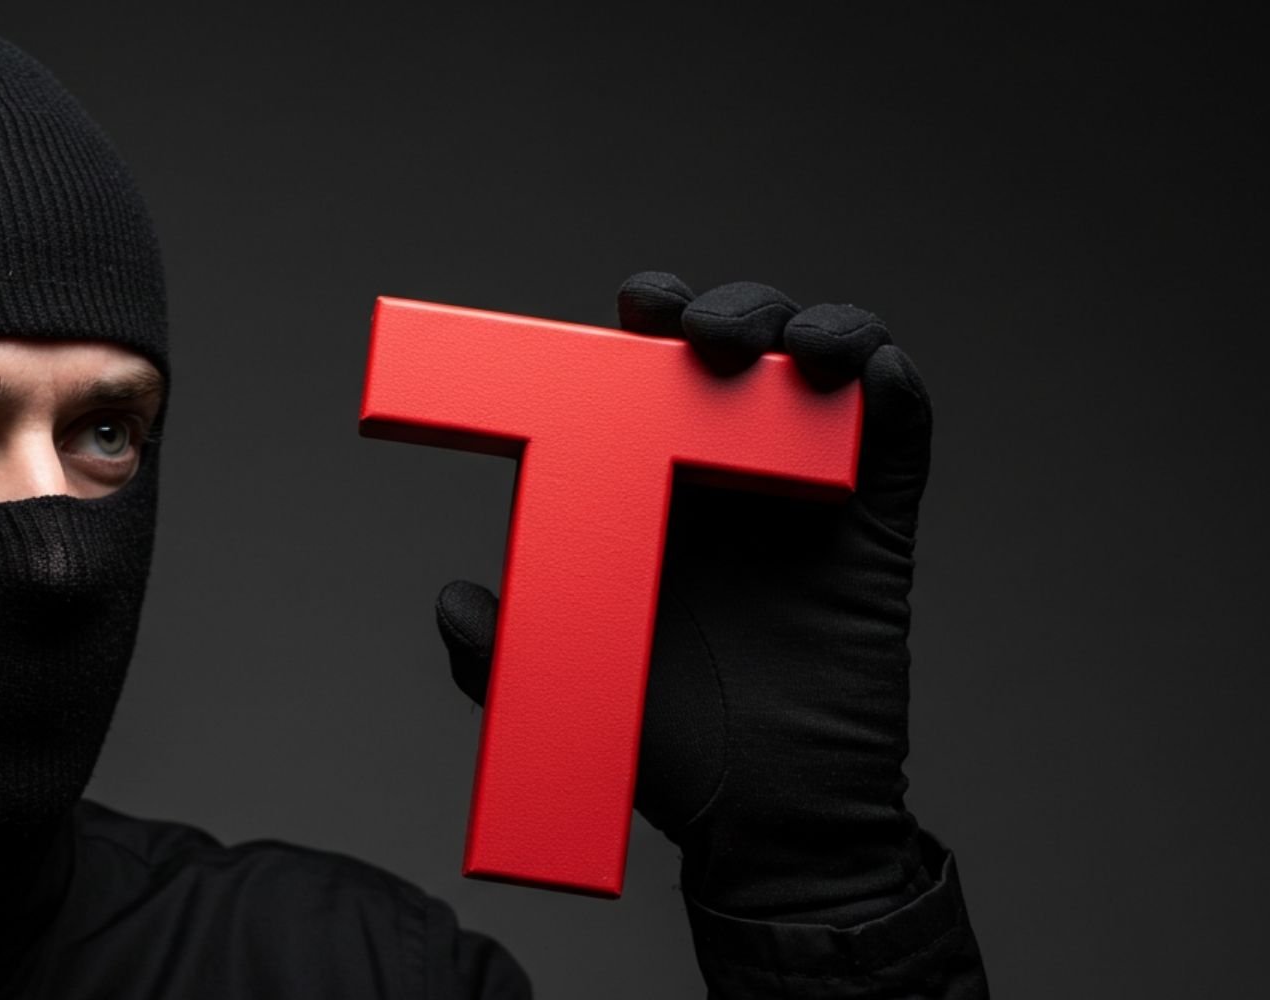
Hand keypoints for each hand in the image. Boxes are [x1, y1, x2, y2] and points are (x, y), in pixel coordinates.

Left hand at [436, 272, 935, 923]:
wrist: (763, 822)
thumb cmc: (665, 752)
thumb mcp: (563, 691)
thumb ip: (499, 652)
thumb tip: (451, 602)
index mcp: (651, 483)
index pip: (652, 369)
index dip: (652, 318)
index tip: (635, 304)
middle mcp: (731, 471)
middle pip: (744, 346)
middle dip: (732, 308)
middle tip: (705, 333)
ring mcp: (810, 493)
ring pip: (826, 373)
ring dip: (819, 331)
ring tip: (795, 348)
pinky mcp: (879, 530)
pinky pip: (901, 442)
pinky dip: (898, 394)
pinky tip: (876, 378)